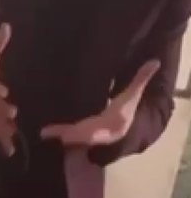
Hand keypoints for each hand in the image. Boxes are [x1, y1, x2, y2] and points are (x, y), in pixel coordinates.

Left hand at [40, 59, 159, 147]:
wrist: (121, 127)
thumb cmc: (126, 110)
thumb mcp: (133, 94)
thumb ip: (141, 78)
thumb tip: (155, 61)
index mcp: (111, 123)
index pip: (101, 128)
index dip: (91, 132)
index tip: (80, 133)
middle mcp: (98, 132)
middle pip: (83, 135)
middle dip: (71, 135)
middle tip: (56, 134)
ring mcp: (86, 134)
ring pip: (72, 136)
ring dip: (59, 134)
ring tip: (43, 133)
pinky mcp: (78, 132)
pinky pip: (66, 132)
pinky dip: (56, 132)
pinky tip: (43, 132)